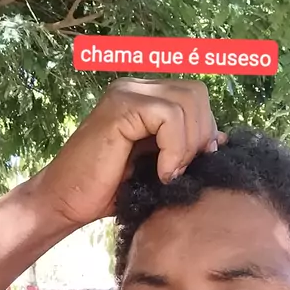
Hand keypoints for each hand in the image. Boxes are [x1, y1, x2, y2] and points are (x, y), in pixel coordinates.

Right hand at [39, 77, 226, 227]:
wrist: (66, 202)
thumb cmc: (109, 192)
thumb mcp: (159, 167)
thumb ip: (185, 148)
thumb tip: (222, 139)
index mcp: (145, 98)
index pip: (196, 97)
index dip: (204, 130)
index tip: (193, 165)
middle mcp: (136, 87)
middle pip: (197, 94)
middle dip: (200, 135)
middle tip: (182, 170)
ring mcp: (127, 93)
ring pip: (188, 102)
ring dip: (188, 145)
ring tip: (169, 174)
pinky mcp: (120, 107)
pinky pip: (169, 116)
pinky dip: (174, 148)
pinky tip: (162, 173)